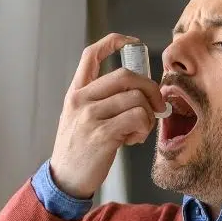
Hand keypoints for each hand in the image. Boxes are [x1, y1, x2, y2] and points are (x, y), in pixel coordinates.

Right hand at [50, 32, 167, 199]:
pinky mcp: (102, 134)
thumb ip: (101, 101)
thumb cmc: (78, 149)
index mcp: (76, 92)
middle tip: (157, 106)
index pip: (91, 54)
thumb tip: (139, 92)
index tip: (133, 43)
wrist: (64, 179)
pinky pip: (137, 118)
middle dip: (150, 88)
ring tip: (138, 131)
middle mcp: (81, 99)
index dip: (114, 42)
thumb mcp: (79, 117)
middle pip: (126, 75)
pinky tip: (134, 139)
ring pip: (136, 99)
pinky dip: (144, 128)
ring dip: (148, 116)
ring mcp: (90, 116)